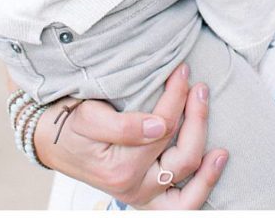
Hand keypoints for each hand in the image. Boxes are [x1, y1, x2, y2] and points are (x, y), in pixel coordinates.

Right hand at [33, 63, 227, 207]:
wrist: (51, 139)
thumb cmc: (70, 124)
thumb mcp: (89, 117)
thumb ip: (123, 125)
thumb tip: (160, 125)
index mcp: (120, 169)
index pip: (165, 128)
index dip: (177, 96)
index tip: (182, 70)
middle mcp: (133, 189)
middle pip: (183, 157)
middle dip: (198, 118)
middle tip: (200, 86)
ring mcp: (141, 197)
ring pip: (188, 193)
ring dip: (208, 169)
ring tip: (223, 149)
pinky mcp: (146, 197)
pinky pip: (180, 205)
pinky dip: (199, 191)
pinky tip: (212, 168)